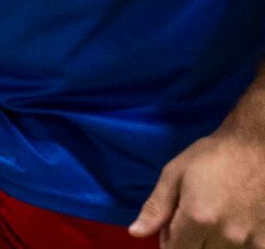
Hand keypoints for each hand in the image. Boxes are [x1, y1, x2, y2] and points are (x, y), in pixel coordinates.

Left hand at [129, 127, 264, 245]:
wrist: (258, 148)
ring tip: (216, 217)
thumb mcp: (175, 174)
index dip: (169, 241)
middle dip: (190, 242)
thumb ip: (156, 207)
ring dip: (213, 243)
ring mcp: (252, 241)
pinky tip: (236, 220)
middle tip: (194, 219)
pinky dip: (236, 243)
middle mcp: (226, 236)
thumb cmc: (213, 156)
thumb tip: (135, 233)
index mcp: (199, 219)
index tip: (171, 228)